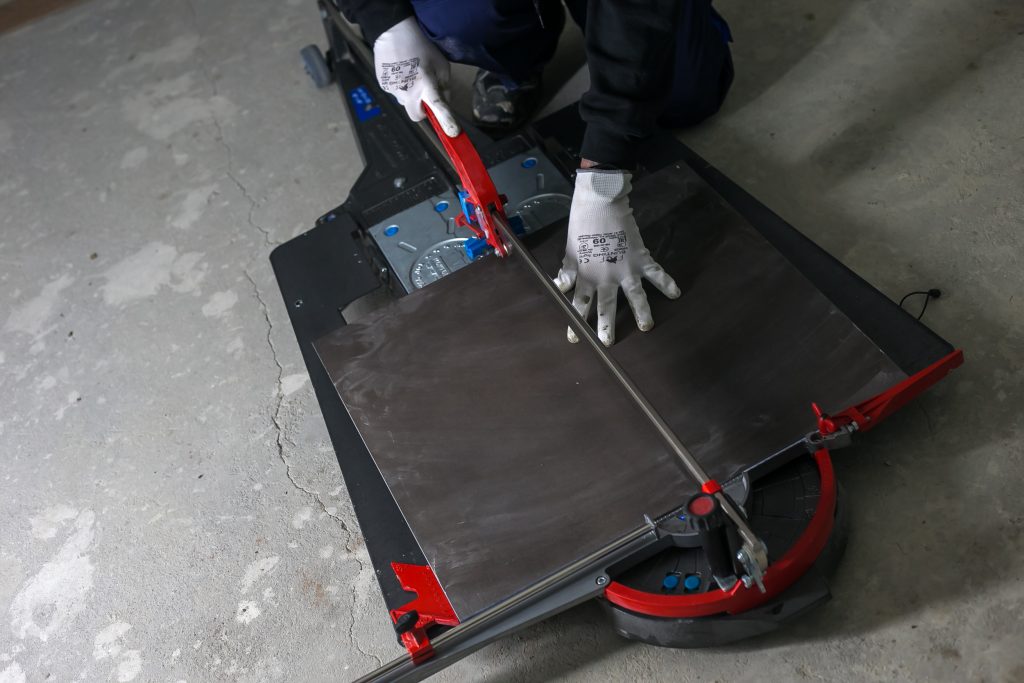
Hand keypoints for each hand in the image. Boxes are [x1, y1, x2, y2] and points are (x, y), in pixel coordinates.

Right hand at [373, 17, 459, 136]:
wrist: (392, 30)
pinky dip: (401, 86)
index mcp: (425, 83)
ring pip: (405, 102)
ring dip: (410, 94)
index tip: (453, 132)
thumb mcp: (441, 64)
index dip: (446, 120)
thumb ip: (445, 88)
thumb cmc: (421, 46)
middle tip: (425, 94)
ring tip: (410, 74)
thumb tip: (446, 104)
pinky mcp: (383, 85)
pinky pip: (396, 92)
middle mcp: (407, 91)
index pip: (437, 106)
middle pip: (416, 115)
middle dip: (422, 109)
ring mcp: (393, 89)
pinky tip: (401, 70)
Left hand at [555, 170, 680, 345]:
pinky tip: (676, 294)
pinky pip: (656, 272)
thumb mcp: (570, 250)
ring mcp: (625, 268)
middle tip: (608, 343)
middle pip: (607, 305)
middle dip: (607, 325)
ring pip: (634, 295)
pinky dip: (667, 282)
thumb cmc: (581, 225)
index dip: (576, 322)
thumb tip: (561, 287)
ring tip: (647, 327)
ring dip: (641, 311)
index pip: (580, 304)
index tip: (575, 339)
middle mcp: (606, 276)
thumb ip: (568, 271)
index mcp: (586, 275)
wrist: (600, 202)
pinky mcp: (641, 257)